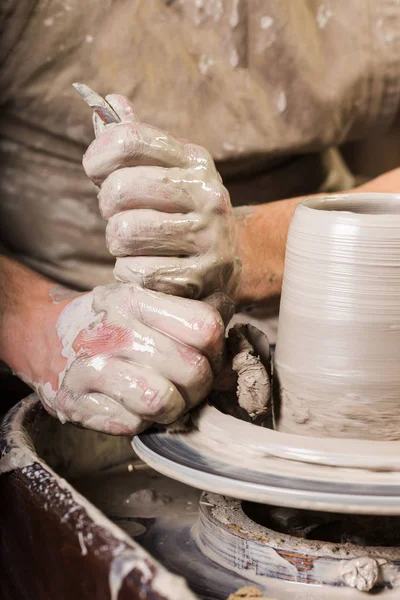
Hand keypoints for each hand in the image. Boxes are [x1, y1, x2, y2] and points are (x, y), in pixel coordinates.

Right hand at [32, 282, 226, 434]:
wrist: (43, 337)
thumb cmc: (107, 323)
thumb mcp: (143, 303)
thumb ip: (188, 314)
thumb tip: (233, 325)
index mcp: (134, 300)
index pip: (205, 327)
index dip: (217, 349)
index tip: (207, 356)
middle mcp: (113, 331)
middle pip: (193, 370)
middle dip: (198, 386)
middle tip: (186, 385)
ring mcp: (91, 368)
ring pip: (164, 402)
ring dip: (172, 409)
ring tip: (162, 397)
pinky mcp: (76, 402)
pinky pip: (133, 426)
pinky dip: (140, 422)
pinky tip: (130, 405)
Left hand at [82, 95, 239, 299]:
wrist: (228, 262)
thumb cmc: (181, 212)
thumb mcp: (167, 171)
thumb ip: (135, 142)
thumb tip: (109, 102)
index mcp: (195, 161)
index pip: (129, 140)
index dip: (98, 156)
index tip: (95, 170)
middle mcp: (209, 194)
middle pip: (119, 190)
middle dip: (107, 207)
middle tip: (119, 216)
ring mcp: (210, 238)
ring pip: (124, 233)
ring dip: (118, 245)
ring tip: (136, 245)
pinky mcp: (202, 277)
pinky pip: (136, 272)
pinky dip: (130, 274)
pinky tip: (147, 269)